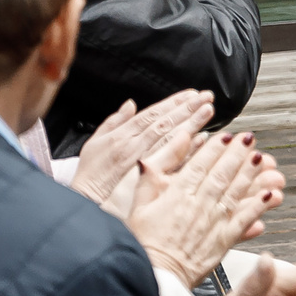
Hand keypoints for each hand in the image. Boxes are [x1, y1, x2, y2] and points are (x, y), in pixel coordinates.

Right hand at [71, 89, 214, 206]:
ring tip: (208, 111)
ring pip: (172, 140)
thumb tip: (130, 105)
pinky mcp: (152, 180)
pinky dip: (190, 150)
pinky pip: (175, 163)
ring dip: (192, 124)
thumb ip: (114, 122)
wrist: (88, 200)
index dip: (173, 103)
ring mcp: (145, 163)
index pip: (153, 115)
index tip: (191, 94)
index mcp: (124, 136)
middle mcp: (136, 147)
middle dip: (189, 109)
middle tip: (207, 97)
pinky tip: (204, 139)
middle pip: (167, 124)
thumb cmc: (91, 174)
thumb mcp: (95, 142)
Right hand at [127, 131, 281, 286]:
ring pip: (235, 192)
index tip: (226, 136)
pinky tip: (268, 196)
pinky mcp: (223, 241)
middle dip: (237, 153)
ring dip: (250, 174)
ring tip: (261, 159)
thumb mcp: (137, 206)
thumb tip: (148, 159)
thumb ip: (147, 180)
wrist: (157, 274)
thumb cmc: (145, 243)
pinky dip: (257, 207)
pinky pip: (243, 220)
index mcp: (176, 195)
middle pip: (221, 174)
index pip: (199, 165)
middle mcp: (198, 206)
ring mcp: (213, 223)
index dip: (215, 148)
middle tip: (249, 138)